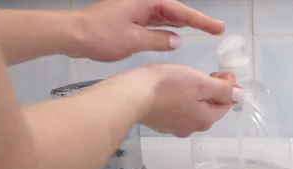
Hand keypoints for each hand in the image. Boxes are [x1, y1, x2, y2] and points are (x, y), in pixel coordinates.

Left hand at [68, 0, 223, 61]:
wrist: (74, 35)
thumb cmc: (100, 34)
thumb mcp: (134, 40)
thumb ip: (158, 40)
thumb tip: (177, 40)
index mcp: (146, 1)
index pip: (181, 11)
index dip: (201, 21)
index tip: (218, 28)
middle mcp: (143, 3)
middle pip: (176, 11)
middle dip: (196, 21)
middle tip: (216, 30)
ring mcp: (136, 11)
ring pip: (166, 17)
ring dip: (182, 25)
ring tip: (202, 31)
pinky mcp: (129, 20)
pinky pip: (154, 23)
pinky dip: (165, 30)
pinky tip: (174, 36)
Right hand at [133, 64, 244, 137]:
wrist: (132, 95)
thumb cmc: (166, 86)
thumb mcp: (201, 83)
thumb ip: (223, 90)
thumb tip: (239, 95)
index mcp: (205, 120)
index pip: (226, 104)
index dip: (228, 86)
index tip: (221, 71)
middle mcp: (191, 128)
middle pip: (209, 108)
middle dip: (212, 91)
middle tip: (206, 73)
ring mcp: (173, 127)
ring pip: (192, 109)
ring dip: (195, 95)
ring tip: (188, 79)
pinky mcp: (159, 122)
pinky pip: (176, 110)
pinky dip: (179, 99)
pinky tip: (171, 88)